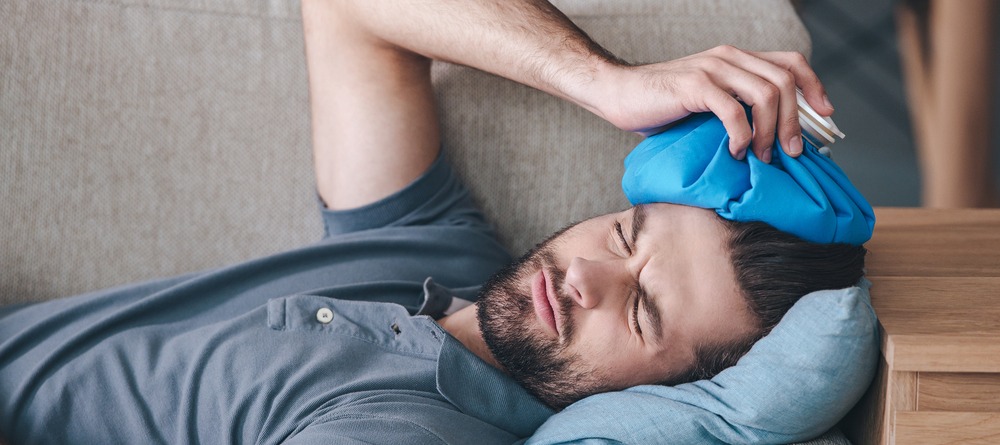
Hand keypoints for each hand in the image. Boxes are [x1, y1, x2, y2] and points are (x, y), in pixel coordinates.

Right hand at [586, 45, 833, 161]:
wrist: (618, 94)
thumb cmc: (661, 105)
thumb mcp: (708, 103)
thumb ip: (737, 108)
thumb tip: (772, 139)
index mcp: (736, 58)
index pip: (791, 63)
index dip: (814, 88)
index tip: (826, 118)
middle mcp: (729, 57)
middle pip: (785, 81)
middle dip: (795, 121)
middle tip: (790, 153)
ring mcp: (712, 69)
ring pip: (766, 94)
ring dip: (770, 131)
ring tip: (761, 156)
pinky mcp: (694, 85)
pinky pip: (732, 110)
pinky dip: (741, 136)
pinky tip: (734, 152)